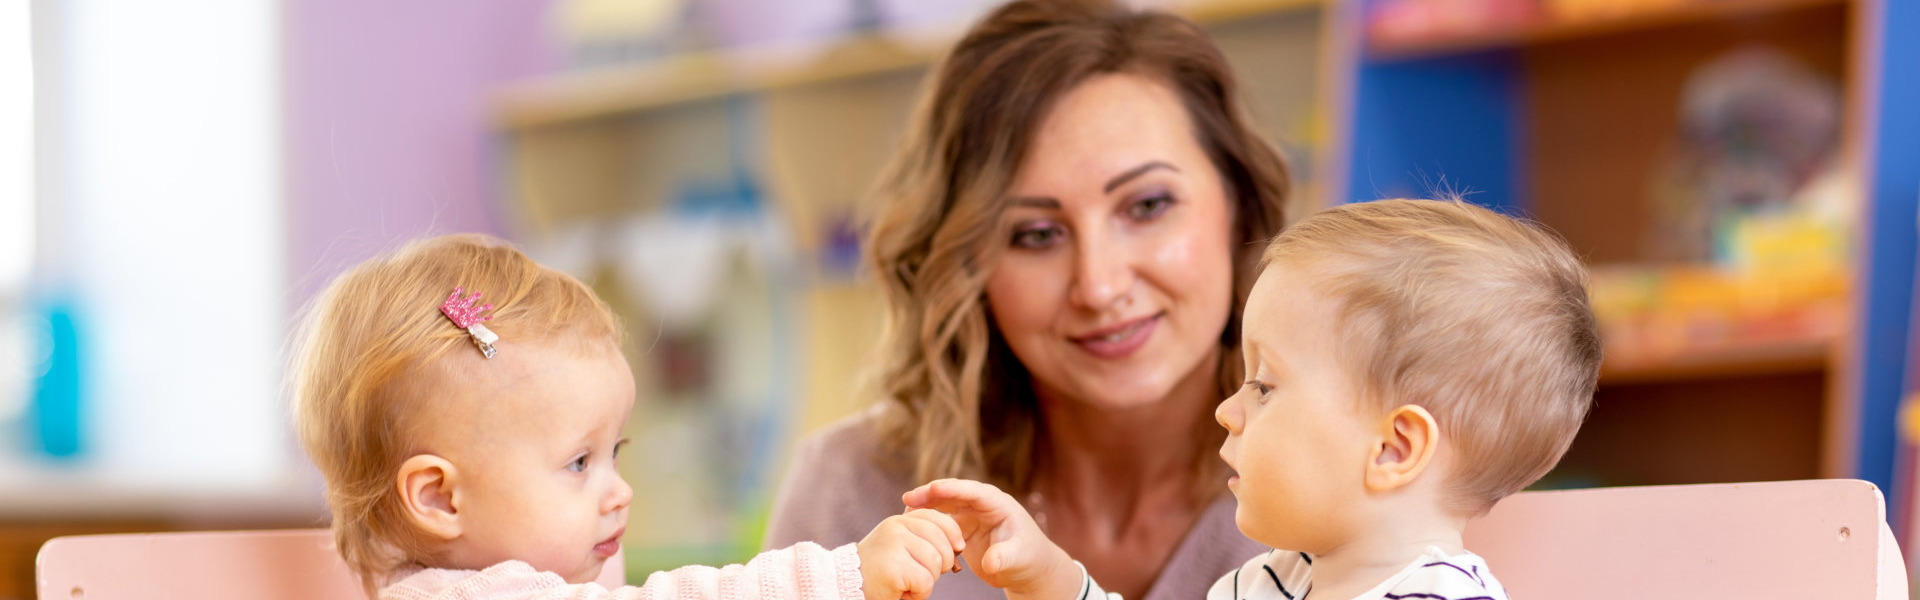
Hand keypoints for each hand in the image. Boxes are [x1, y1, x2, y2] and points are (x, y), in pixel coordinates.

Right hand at [859, 508, 964, 599]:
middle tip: (920, 575)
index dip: (953, 534)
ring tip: (906, 584)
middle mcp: (896, 527)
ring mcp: (894, 545)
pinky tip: (901, 592)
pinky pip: (925, 581)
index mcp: (899, 521)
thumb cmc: (879, 572)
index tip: (958, 548)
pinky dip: (919, 593)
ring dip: (927, 582)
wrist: (845, 585)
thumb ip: (923, 539)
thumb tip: (959, 545)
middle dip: (941, 564)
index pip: (938, 519)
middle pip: (942, 544)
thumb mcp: (900, 547)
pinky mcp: (894, 566)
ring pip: (935, 564)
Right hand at [903, 479, 1078, 599]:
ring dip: (924, 509)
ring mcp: (969, 516)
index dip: (951, 489)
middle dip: (929, 495)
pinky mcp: (960, 530)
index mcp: (996, 503)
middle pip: (951, 494)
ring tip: (903, 516)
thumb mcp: (1019, 558)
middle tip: (907, 499)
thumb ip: (1005, 557)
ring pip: (941, 507)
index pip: (971, 491)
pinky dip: (928, 528)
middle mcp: (980, 505)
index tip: (931, 489)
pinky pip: (939, 524)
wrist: (1027, 568)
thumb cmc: (1028, 558)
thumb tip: (991, 563)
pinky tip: (916, 536)